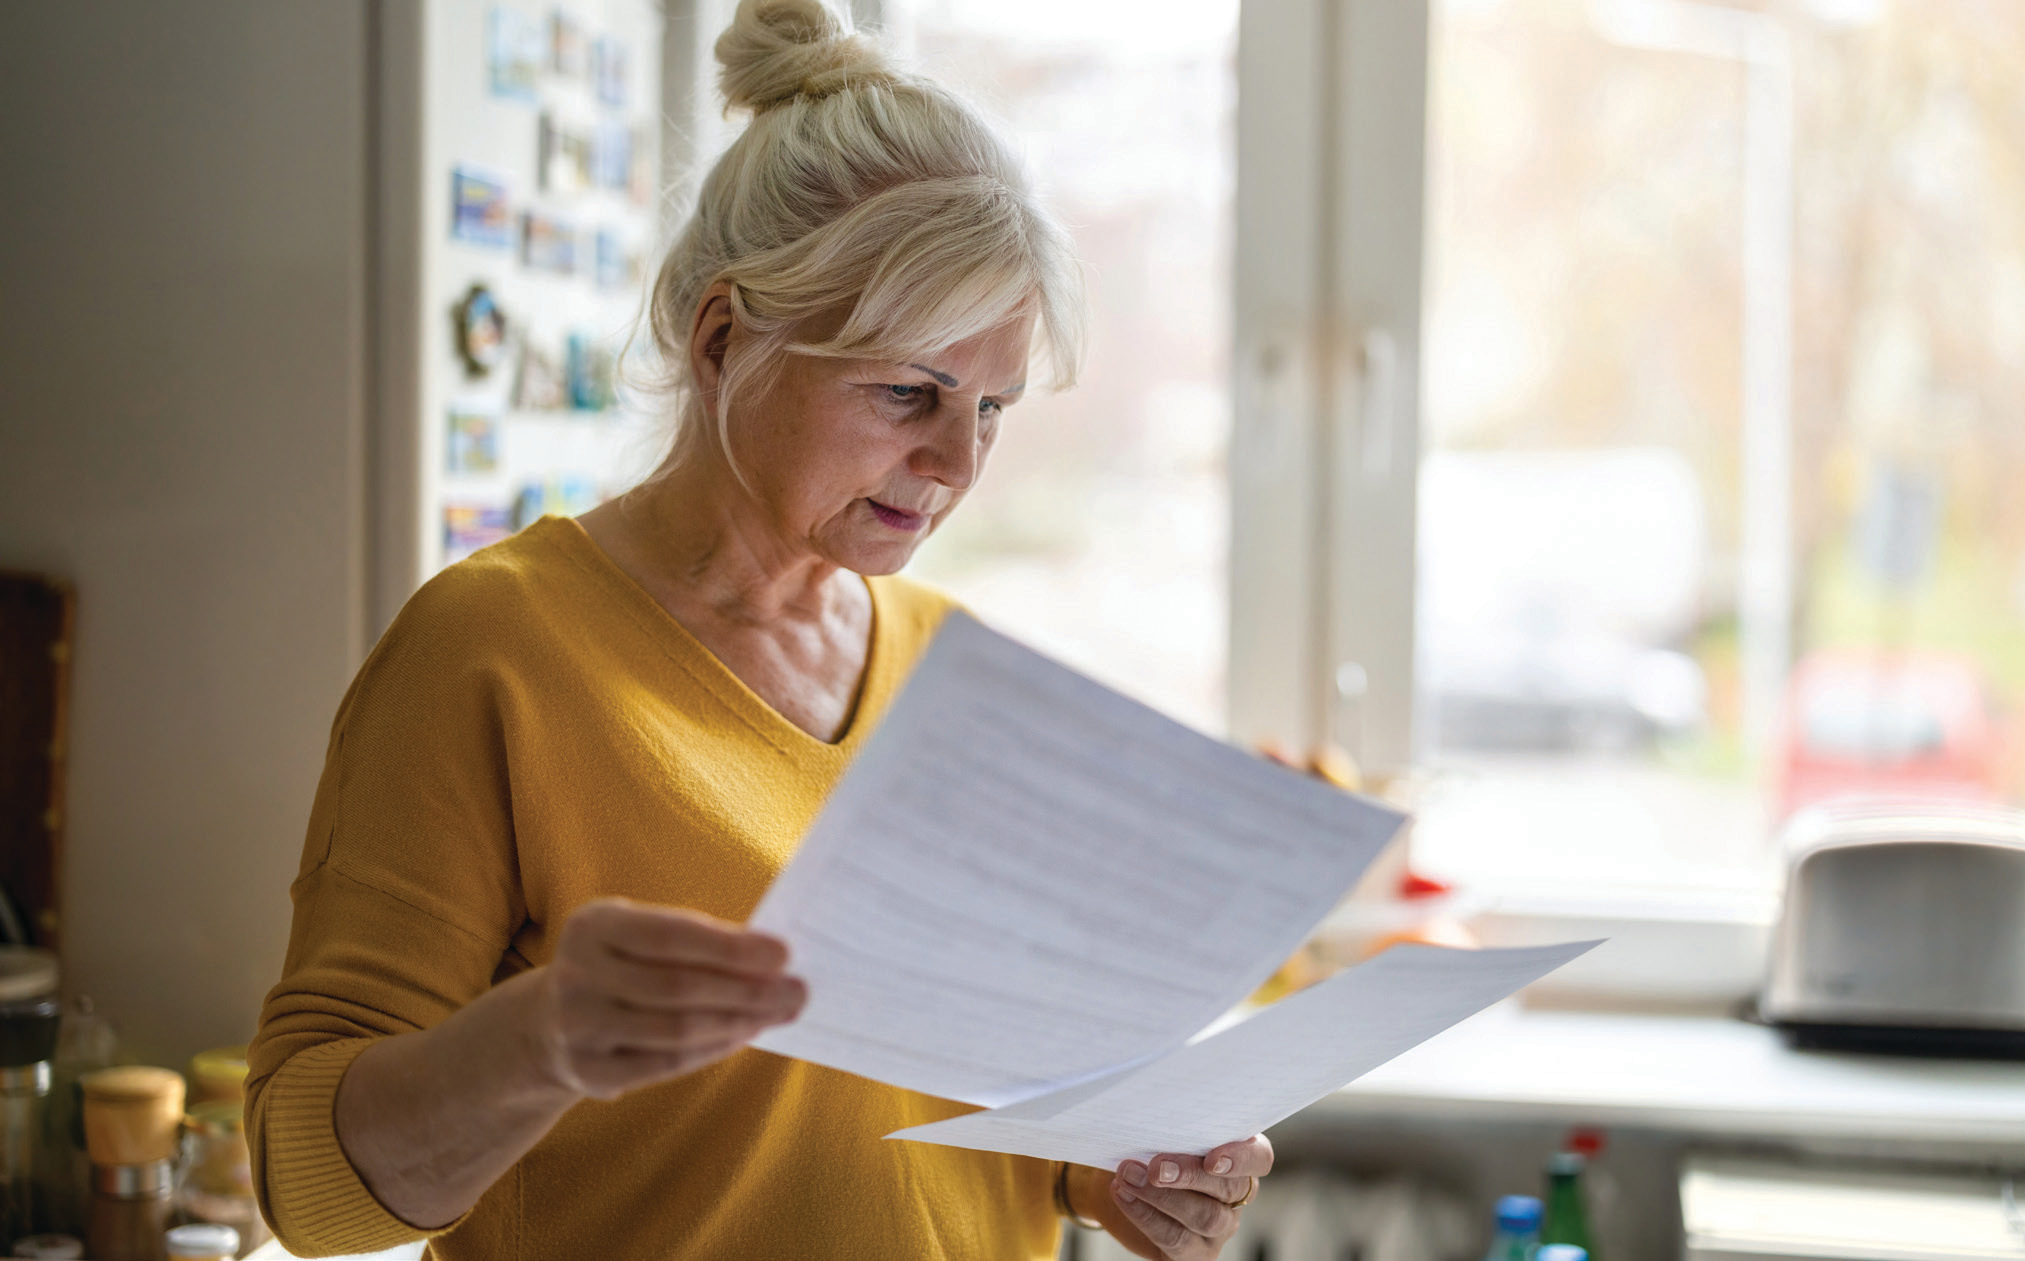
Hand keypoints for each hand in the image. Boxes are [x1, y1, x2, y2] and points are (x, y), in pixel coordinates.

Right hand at [529, 897, 805, 1099]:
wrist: (546, 1024)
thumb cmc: (620, 965)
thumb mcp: (636, 934)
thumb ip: (691, 941)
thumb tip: (772, 959)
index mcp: (592, 926)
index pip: (671, 936)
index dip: (730, 947)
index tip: (783, 954)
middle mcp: (577, 975)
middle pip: (679, 987)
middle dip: (747, 990)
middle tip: (797, 991)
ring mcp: (577, 1027)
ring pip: (676, 1030)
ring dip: (738, 1022)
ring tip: (778, 1013)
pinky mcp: (588, 1071)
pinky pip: (666, 1064)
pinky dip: (713, 1050)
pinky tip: (743, 1036)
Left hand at [1107, 1136, 1272, 1258]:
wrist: (1121, 1181)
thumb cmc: (1150, 1147)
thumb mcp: (1163, 1131)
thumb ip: (1170, 1126)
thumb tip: (1153, 1116)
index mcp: (1239, 1156)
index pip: (1259, 1158)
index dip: (1241, 1159)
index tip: (1212, 1159)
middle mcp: (1236, 1195)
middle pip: (1228, 1189)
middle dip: (1190, 1176)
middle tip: (1156, 1167)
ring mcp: (1219, 1227)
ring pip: (1204, 1217)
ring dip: (1162, 1197)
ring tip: (1128, 1177)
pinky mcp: (1194, 1252)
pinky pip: (1176, 1239)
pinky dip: (1145, 1216)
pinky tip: (1123, 1195)